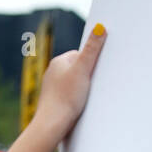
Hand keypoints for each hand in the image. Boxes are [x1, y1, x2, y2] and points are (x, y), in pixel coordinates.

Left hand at [35, 24, 106, 141]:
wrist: (51, 124)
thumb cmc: (66, 97)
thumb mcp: (83, 69)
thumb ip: (92, 49)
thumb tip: (100, 26)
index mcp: (58, 61)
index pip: (81, 55)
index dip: (91, 63)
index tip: (95, 72)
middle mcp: (52, 72)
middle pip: (77, 69)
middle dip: (87, 76)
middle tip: (92, 86)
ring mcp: (51, 87)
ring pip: (73, 83)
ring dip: (82, 89)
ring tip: (84, 97)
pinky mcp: (53, 101)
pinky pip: (69, 95)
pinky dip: (75, 99)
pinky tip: (78, 106)